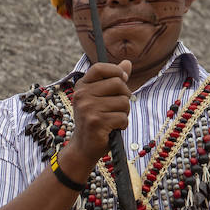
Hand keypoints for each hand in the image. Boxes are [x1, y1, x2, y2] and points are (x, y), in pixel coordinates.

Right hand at [62, 60, 132, 179]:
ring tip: (112, 120)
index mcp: (82, 86)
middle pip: (118, 83)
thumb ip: (114, 79)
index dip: (116, 71)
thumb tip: (127, 62)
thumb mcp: (101, 97)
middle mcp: (82, 95)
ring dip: (124, 113)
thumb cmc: (95, 120)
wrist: (83, 147)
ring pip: (124, 102)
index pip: (100, 68)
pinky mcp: (96, 122)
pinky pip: (123, 117)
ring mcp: (88, 108)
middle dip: (124, 96)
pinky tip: (112, 129)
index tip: (122, 79)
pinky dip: (122, 125)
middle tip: (116, 108)